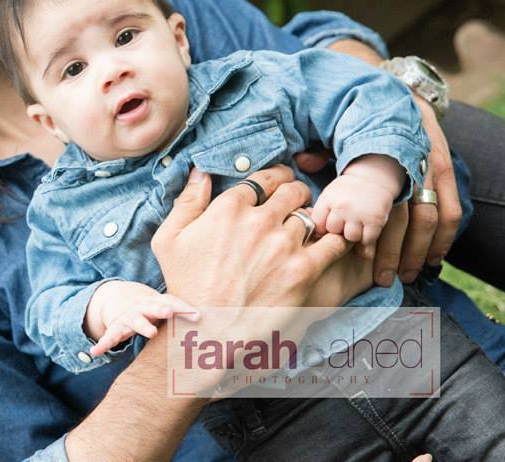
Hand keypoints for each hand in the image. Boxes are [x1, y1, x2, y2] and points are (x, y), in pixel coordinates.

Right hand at [86, 281, 195, 356]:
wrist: (122, 299)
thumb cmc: (153, 308)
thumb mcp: (166, 307)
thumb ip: (185, 315)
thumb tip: (212, 324)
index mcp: (157, 303)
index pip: (172, 303)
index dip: (183, 308)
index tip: (197, 315)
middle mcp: (143, 308)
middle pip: (153, 308)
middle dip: (161, 310)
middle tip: (168, 312)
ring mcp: (128, 318)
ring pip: (135, 321)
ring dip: (143, 326)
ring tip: (151, 333)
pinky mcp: (116, 328)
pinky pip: (109, 336)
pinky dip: (102, 345)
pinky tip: (95, 353)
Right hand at [152, 165, 359, 311]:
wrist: (208, 332)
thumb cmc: (186, 286)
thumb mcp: (169, 239)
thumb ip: (187, 201)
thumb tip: (200, 172)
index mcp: (228, 208)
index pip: (265, 178)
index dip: (276, 177)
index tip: (280, 183)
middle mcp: (259, 221)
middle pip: (293, 191)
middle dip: (297, 192)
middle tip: (297, 201)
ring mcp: (284, 245)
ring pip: (311, 214)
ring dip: (312, 217)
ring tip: (311, 226)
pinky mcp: (304, 270)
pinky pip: (333, 242)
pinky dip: (336, 237)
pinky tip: (331, 241)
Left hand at [295, 100, 462, 284]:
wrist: (400, 93)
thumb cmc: (363, 117)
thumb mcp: (341, 130)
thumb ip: (323, 149)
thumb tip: (303, 161)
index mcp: (380, 157)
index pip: (378, 205)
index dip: (371, 234)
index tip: (361, 258)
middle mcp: (408, 165)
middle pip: (402, 218)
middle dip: (393, 252)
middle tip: (383, 279)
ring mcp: (430, 169)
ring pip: (428, 219)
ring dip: (418, 251)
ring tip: (405, 275)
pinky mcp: (445, 171)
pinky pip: (451, 210)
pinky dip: (444, 237)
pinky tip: (433, 258)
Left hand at [312, 156, 402, 244]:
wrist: (371, 177)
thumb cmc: (346, 191)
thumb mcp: (330, 197)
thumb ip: (323, 216)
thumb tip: (318, 235)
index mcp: (327, 199)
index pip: (317, 225)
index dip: (323, 228)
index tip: (328, 225)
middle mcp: (341, 206)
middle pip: (333, 232)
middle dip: (338, 231)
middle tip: (345, 223)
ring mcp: (358, 213)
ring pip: (350, 238)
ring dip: (353, 236)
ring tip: (356, 226)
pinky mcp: (375, 220)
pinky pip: (367, 240)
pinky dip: (367, 238)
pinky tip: (367, 230)